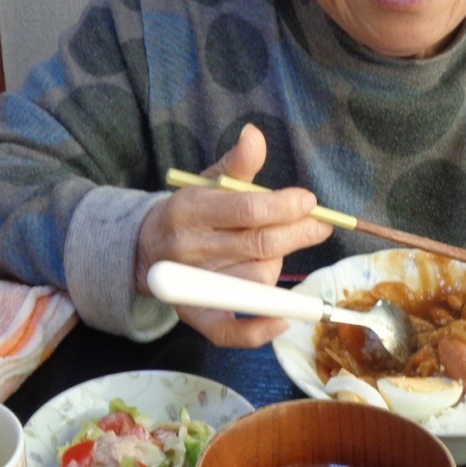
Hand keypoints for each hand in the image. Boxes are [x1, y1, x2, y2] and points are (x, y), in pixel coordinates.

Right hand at [135, 124, 332, 346]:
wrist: (144, 247)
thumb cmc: (191, 211)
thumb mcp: (208, 181)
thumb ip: (237, 163)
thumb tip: (255, 135)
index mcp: (191, 210)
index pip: (247, 210)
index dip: (284, 206)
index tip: (309, 201)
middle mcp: (190, 249)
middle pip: (259, 246)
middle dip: (298, 233)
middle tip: (321, 225)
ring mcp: (193, 286)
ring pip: (256, 281)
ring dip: (279, 265)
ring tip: (280, 249)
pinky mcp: (196, 316)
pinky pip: (229, 331)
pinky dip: (258, 330)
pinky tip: (284, 320)